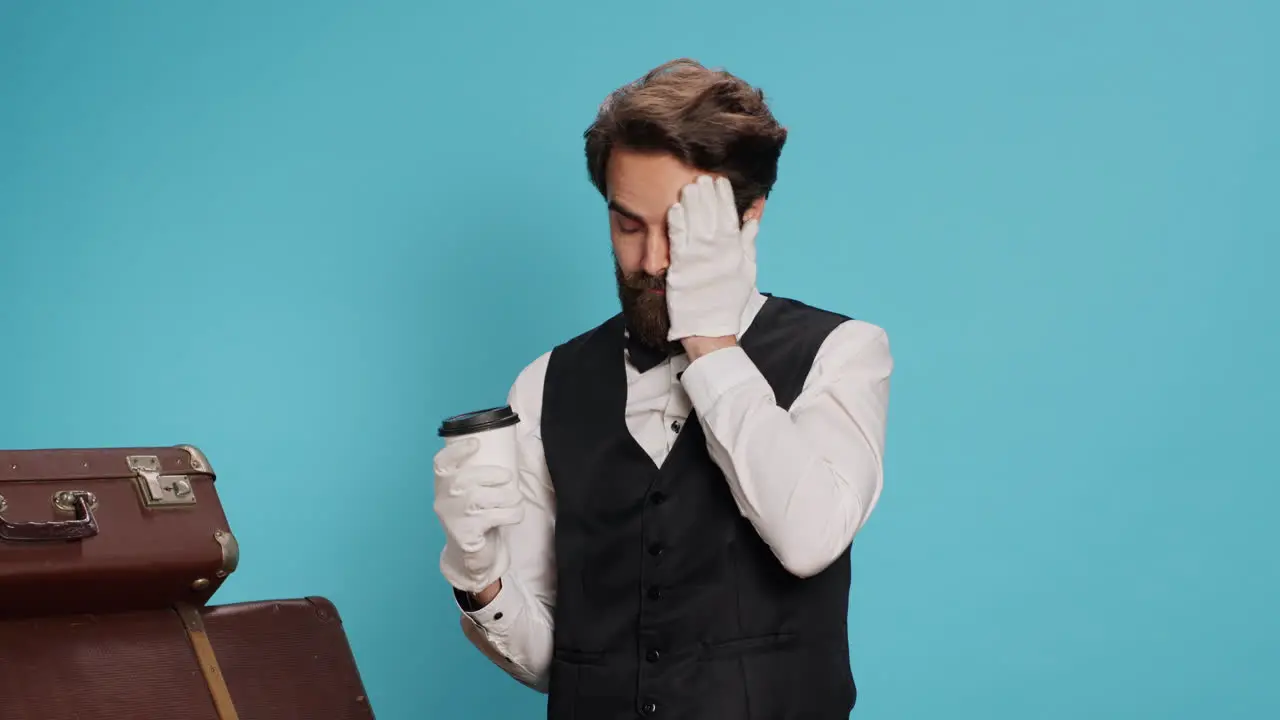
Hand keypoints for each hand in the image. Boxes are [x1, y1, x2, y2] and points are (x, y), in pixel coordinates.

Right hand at [432, 438, 523, 593]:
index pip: (440, 463)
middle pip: (464, 480)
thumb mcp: (472, 492)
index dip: (456, 450)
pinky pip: (492, 518)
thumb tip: (509, 451)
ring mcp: (453, 518)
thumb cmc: (475, 515)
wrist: (471, 555)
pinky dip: (511, 514)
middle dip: (491, 474)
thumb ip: (480, 475)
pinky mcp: (465, 535)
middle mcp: (443, 500)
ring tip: (517, 499)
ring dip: (507, 497)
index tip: (475, 443)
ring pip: (480, 499)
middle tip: (509, 477)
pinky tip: (516, 514)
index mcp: (443, 484)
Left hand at [665, 176, 757, 341]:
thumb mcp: (747, 270)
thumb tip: (753, 217)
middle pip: (711, 215)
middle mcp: (717, 251)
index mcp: (734, 250)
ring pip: (695, 224)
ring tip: (688, 186)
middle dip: (706, 194)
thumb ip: (748, 241)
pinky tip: (674, 208)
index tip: (718, 180)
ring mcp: (698, 259)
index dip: (723, 196)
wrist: (708, 327)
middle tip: (700, 175)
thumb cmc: (728, 300)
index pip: (729, 216)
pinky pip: (677, 241)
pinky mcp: (679, 267)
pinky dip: (677, 224)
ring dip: (691, 203)